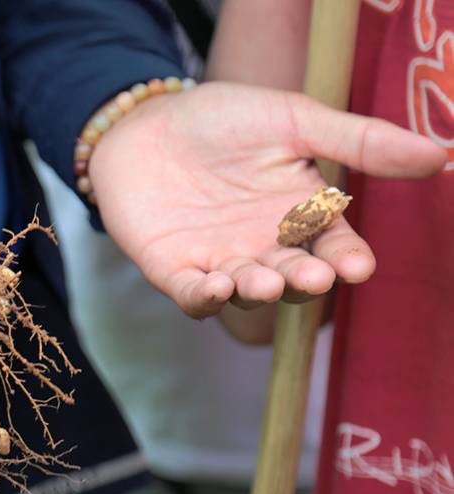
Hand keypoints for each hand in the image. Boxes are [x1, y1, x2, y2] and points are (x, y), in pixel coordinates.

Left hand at [91, 81, 447, 317]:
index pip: (335, 247)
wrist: (144, 122)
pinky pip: (194, 296)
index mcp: (302, 215)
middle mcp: (266, 247)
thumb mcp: (294, 120)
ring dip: (259, 291)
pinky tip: (215, 288)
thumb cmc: (223, 119)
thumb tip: (440, 156)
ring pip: (248, 292)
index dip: (347, 260)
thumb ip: (359, 142)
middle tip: (313, 275)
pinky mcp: (175, 270)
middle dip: (305, 279)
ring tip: (266, 282)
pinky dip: (205, 298)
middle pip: (295, 277)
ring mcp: (221, 261)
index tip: (356, 266)